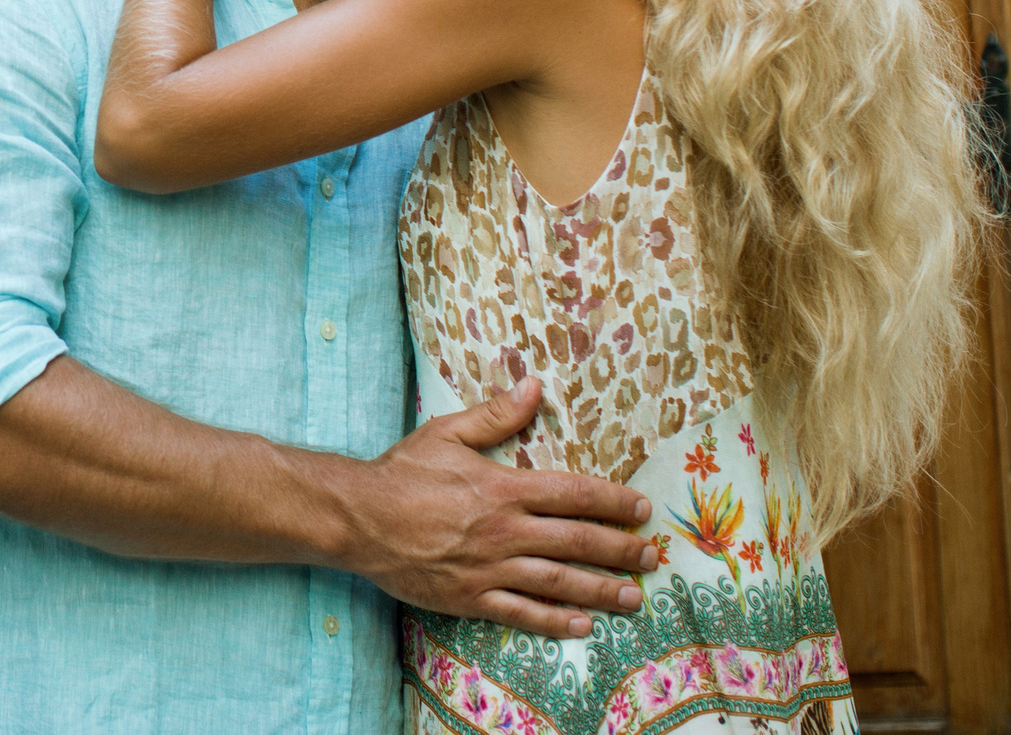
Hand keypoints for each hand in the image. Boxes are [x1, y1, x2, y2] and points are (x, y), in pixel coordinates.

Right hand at [328, 378, 658, 638]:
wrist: (357, 519)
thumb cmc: (401, 473)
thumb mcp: (445, 432)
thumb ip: (495, 415)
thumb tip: (535, 386)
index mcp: (502, 488)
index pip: (573, 494)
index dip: (612, 502)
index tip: (640, 509)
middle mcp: (504, 531)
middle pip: (577, 542)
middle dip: (621, 550)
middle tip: (652, 557)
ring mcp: (489, 569)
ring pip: (558, 583)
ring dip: (601, 590)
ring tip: (633, 596)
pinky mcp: (470, 598)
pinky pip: (522, 613)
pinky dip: (555, 621)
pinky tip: (582, 624)